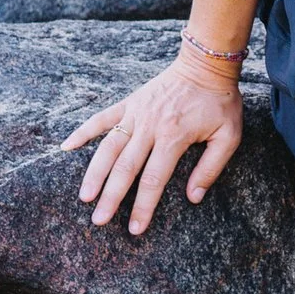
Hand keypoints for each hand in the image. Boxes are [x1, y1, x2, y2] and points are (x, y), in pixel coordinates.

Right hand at [61, 49, 243, 235]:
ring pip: (108, 146)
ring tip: (84, 196)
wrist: (206, 65)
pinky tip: (66, 147)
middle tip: (98, 221)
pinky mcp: (129, 102)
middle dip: (111, 197)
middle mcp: (150, 126)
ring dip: (94, 173)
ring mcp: (136, 113)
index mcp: (174, 137)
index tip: (134, 228)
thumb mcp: (228, 136)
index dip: (143, 206)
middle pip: (125, 167)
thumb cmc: (220, 103)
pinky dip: (82, 131)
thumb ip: (211, 168)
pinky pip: (101, 117)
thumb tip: (193, 198)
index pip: (154, 179)